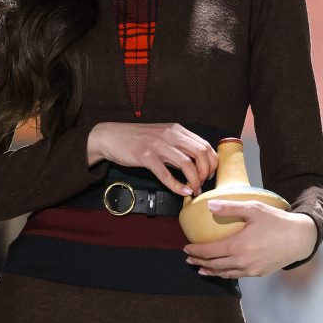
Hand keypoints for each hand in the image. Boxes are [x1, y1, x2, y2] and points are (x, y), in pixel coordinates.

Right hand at [86, 122, 217, 196]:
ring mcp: (158, 145)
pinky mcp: (145, 156)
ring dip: (194, 181)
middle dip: (206, 172)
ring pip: (187, 164)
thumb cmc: (137, 139)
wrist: (110, 136)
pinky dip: (178, 186)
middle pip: (200, 153)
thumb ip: (178, 148)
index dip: (212, 162)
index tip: (210, 174)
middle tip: (203, 184)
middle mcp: (170, 134)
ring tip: (194, 190)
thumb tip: (196, 165)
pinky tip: (183, 192)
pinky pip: (166, 174)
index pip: (204, 144)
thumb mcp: (161, 137)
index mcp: (176, 130)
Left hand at [183, 201, 317, 277]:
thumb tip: (209, 206)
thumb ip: (230, 208)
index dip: (195, 250)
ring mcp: (251, 270)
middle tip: (188, 259)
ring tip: (201, 268)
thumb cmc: (277, 221)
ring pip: (224, 273)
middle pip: (214, 264)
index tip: (185, 248)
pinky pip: (237, 275)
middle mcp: (242, 261)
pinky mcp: (259, 273)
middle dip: (199, 262)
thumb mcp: (254, 209)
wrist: (300, 239)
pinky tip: (223, 270)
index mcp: (238, 246)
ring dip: (210, 271)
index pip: (209, 251)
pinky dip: (225, 273)